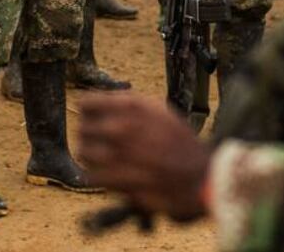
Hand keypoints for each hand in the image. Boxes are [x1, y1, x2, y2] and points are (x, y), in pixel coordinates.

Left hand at [78, 92, 210, 221]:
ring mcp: (121, 154)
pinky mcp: (120, 180)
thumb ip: (130, 105)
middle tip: (96, 141)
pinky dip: (96, 176)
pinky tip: (106, 175)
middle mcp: (124, 127)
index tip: (92, 118)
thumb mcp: (159, 111)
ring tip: (101, 159)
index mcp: (132, 107)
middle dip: (88, 134)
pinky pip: (92, 175)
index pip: (87, 103)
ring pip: (84, 151)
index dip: (88, 111)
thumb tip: (102, 103)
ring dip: (90, 156)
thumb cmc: (181, 143)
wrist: (201, 175)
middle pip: (82, 127)